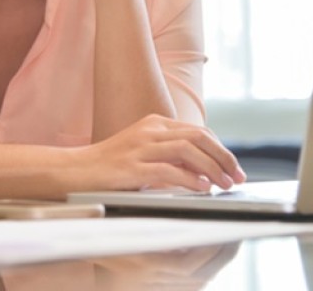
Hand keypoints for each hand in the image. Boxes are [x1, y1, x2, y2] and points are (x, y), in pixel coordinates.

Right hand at [74, 114, 246, 191]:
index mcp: (155, 124)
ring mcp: (141, 147)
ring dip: (212, 168)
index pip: (198, 132)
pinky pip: (169, 170)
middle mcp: (150, 131)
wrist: (75, 171)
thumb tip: (205, 171)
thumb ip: (171, 158)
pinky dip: (190, 179)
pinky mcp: (132, 167)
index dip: (221, 150)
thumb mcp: (145, 154)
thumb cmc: (110, 167)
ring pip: (188, 150)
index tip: (234, 167)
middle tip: (237, 176)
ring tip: (224, 184)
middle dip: (224, 157)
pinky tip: (202, 189)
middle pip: (199, 137)